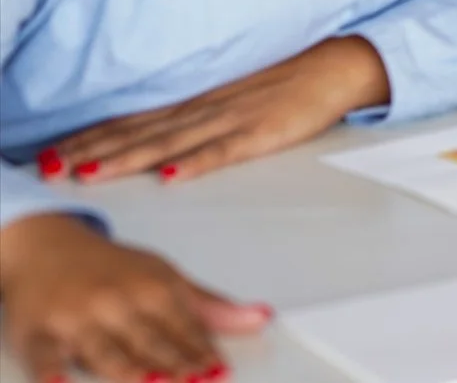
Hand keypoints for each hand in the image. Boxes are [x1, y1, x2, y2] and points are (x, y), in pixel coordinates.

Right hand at [0, 212, 268, 382]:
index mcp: (150, 288)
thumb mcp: (163, 278)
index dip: (201, 352)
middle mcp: (114, 302)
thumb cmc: (113, 270)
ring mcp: (73, 320)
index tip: (220, 373)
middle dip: (174, 367)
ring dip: (130, 371)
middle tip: (197, 381)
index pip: (182, 328)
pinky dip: (53, 373)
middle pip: (149, 344)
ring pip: (104, 354)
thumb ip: (209, 307)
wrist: (46, 248)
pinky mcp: (34, 335)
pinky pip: (44, 359)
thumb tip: (263, 318)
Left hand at [44, 37, 388, 187]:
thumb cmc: (290, 78)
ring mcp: (235, 119)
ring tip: (92, 174)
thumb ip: (198, 111)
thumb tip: (156, 137)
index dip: (91, 137)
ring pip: (171, 142)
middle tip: (52, 168)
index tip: (52, 153)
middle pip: (140, 132)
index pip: (134, 120)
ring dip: (129, 159)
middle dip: (93, 151)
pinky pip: (225, 150)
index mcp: (199, 100)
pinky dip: (197, 163)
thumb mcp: (235, 91)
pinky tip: (171, 175)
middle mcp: (207, 108)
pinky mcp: (265, 132)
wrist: (341, 61)